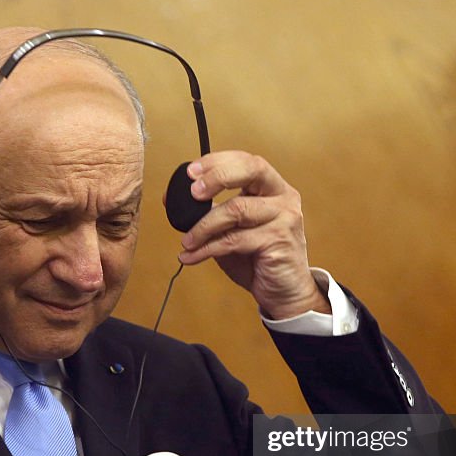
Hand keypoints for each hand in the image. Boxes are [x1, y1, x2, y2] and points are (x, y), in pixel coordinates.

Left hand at [174, 151, 329, 318]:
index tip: (191, 172)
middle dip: (218, 176)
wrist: (284, 293)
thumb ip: (208, 213)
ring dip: (204, 226)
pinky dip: (207, 249)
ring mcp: (285, 217)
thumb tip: (171, 198)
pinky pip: (234, 240)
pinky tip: (192, 257)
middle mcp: (283, 197)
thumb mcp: (229, 231)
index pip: (246, 162)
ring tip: (187, 241)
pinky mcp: (279, 241)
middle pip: (252, 170)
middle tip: (193, 192)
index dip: (217, 162)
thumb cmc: (257, 259)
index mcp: (272, 188)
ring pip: (237, 209)